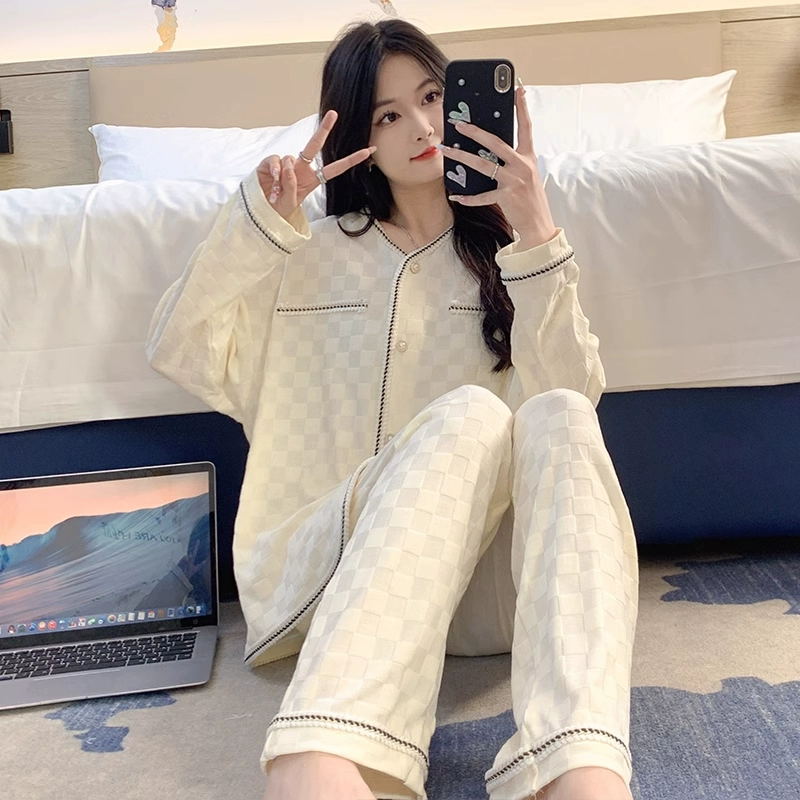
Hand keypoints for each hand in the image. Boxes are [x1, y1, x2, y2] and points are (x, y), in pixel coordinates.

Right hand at [256, 110, 375, 222]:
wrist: (262, 211)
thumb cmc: (280, 208)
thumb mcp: (291, 202)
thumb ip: (292, 185)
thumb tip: (288, 166)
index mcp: (312, 179)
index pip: (334, 168)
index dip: (351, 160)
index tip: (368, 151)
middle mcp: (301, 168)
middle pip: (315, 145)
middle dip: (324, 129)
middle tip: (334, 113)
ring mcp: (286, 164)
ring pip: (291, 159)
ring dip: (285, 176)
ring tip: (279, 191)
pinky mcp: (270, 163)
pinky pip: (276, 161)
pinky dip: (275, 170)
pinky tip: (273, 181)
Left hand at [440, 85, 556, 249]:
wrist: (539, 224)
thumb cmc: (530, 199)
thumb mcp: (527, 175)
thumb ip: (512, 161)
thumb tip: (490, 151)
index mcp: (528, 157)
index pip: (526, 127)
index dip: (522, 108)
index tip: (518, 89)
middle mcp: (522, 165)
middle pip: (495, 143)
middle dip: (475, 132)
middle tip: (459, 123)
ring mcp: (514, 181)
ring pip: (483, 165)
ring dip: (462, 157)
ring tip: (447, 151)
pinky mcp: (507, 197)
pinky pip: (482, 196)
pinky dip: (467, 197)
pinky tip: (455, 195)